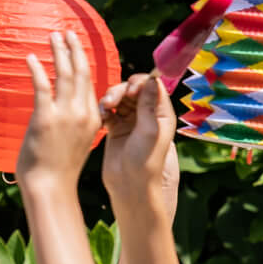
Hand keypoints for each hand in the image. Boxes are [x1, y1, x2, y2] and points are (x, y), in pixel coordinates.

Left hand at [15, 31, 107, 187]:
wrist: (51, 187)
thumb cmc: (58, 169)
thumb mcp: (75, 142)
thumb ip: (74, 123)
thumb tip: (63, 113)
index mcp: (93, 118)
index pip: (91, 83)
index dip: (85, 62)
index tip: (78, 48)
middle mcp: (83, 113)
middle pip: (81, 73)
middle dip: (75, 49)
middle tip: (67, 33)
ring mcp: (65, 115)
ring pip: (65, 75)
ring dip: (59, 52)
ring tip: (53, 36)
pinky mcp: (46, 119)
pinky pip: (42, 86)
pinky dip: (37, 69)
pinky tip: (31, 57)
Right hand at [101, 73, 179, 216]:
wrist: (129, 185)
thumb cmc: (145, 160)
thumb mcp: (149, 129)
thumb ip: (148, 103)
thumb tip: (150, 79)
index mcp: (161, 114)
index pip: (152, 86)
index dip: (140, 83)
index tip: (130, 90)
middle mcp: (147, 115)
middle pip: (133, 89)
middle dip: (121, 90)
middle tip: (111, 101)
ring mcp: (131, 121)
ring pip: (119, 97)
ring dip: (110, 98)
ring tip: (104, 109)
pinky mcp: (116, 127)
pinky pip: (109, 110)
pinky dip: (103, 109)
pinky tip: (101, 117)